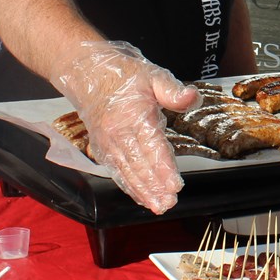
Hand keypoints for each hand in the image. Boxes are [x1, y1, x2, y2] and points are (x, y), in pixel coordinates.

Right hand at [51, 41, 199, 212]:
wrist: (88, 73)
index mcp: (133, 114)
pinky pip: (116, 170)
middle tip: (169, 203)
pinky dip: (128, 186)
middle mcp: (117, 132)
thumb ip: (172, 90)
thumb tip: (192, 98)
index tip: (175, 184)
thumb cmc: (123, 74)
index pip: (152, 145)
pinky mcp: (101, 148)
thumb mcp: (152, 74)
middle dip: (154, 186)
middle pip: (139, 164)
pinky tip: (140, 197)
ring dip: (142, 191)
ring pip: (126, 171)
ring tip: (157, 206)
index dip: (164, 167)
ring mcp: (107, 142)